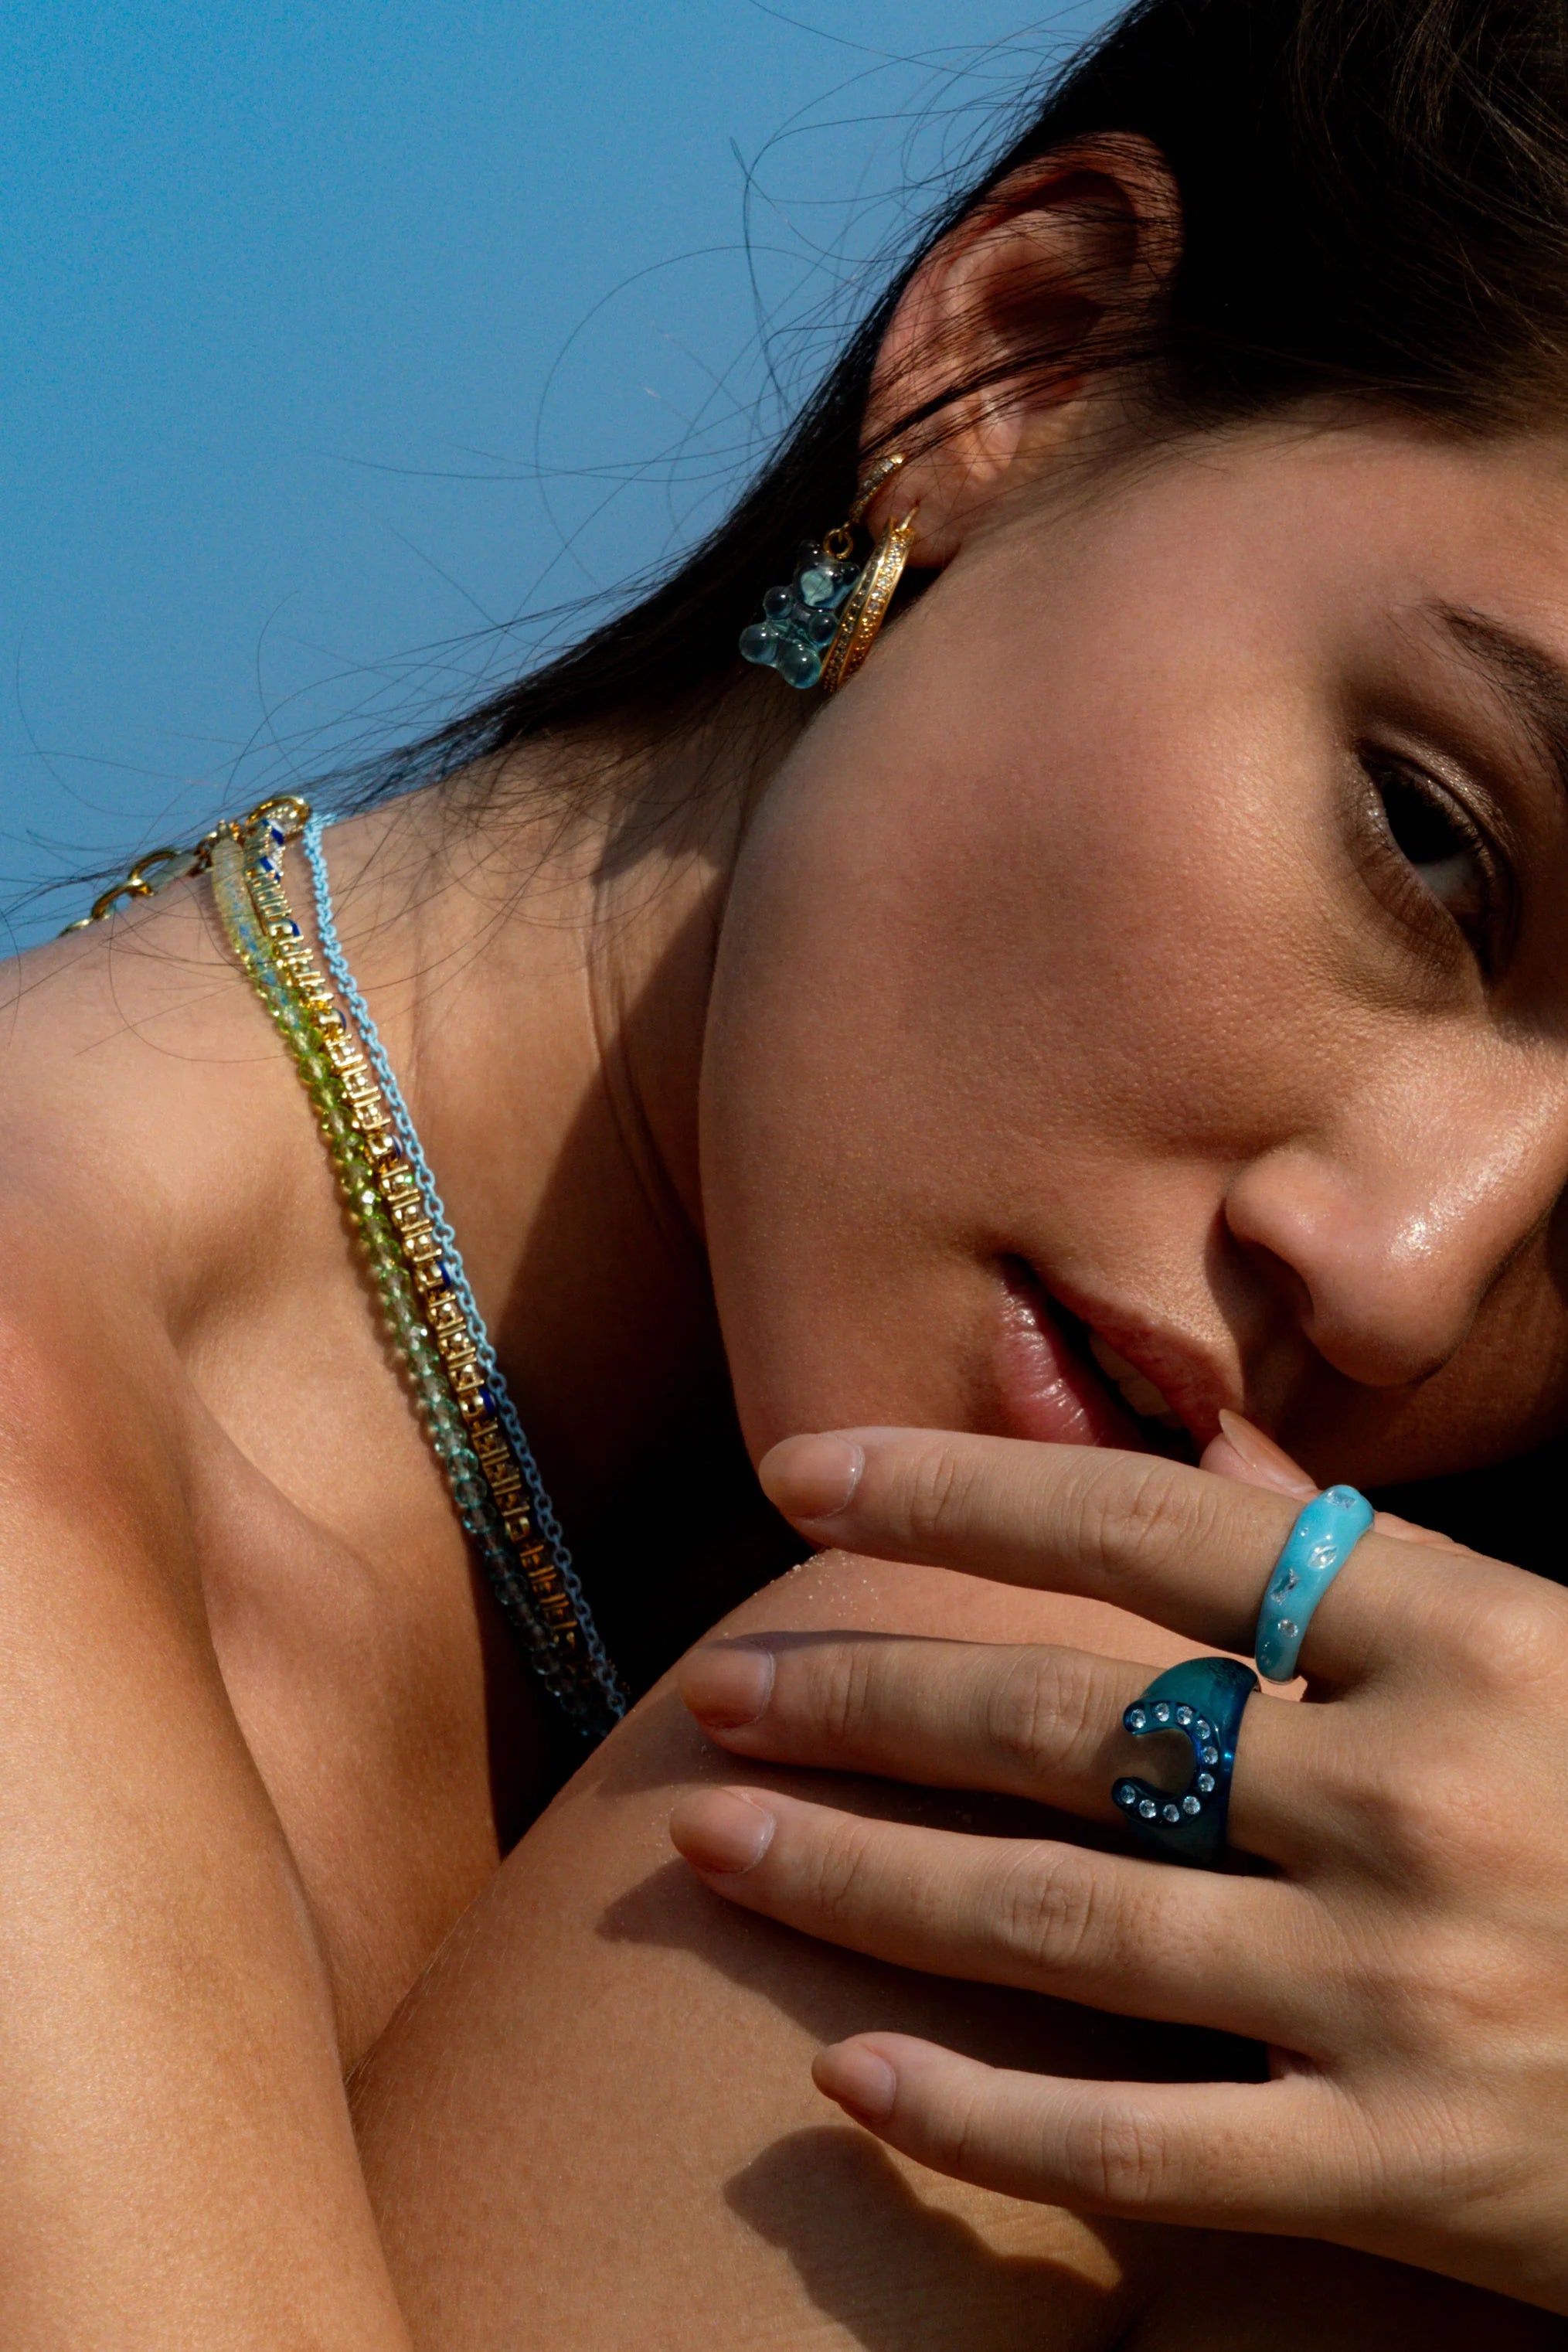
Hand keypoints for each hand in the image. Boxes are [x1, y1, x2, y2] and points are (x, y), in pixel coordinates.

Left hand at [667, 1429, 1567, 2313]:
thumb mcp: (1548, 1646)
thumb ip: (1374, 1563)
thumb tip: (1206, 1458)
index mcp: (1465, 1639)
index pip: (1153, 1529)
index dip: (958, 1491)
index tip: (801, 1470)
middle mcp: (1414, 1798)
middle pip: (1071, 1726)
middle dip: (864, 1694)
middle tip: (714, 1684)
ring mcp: (1404, 1991)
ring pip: (1066, 1925)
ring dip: (863, 1877)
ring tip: (717, 1836)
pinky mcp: (1408, 2170)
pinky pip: (1148, 2154)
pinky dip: (983, 2121)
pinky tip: (845, 2082)